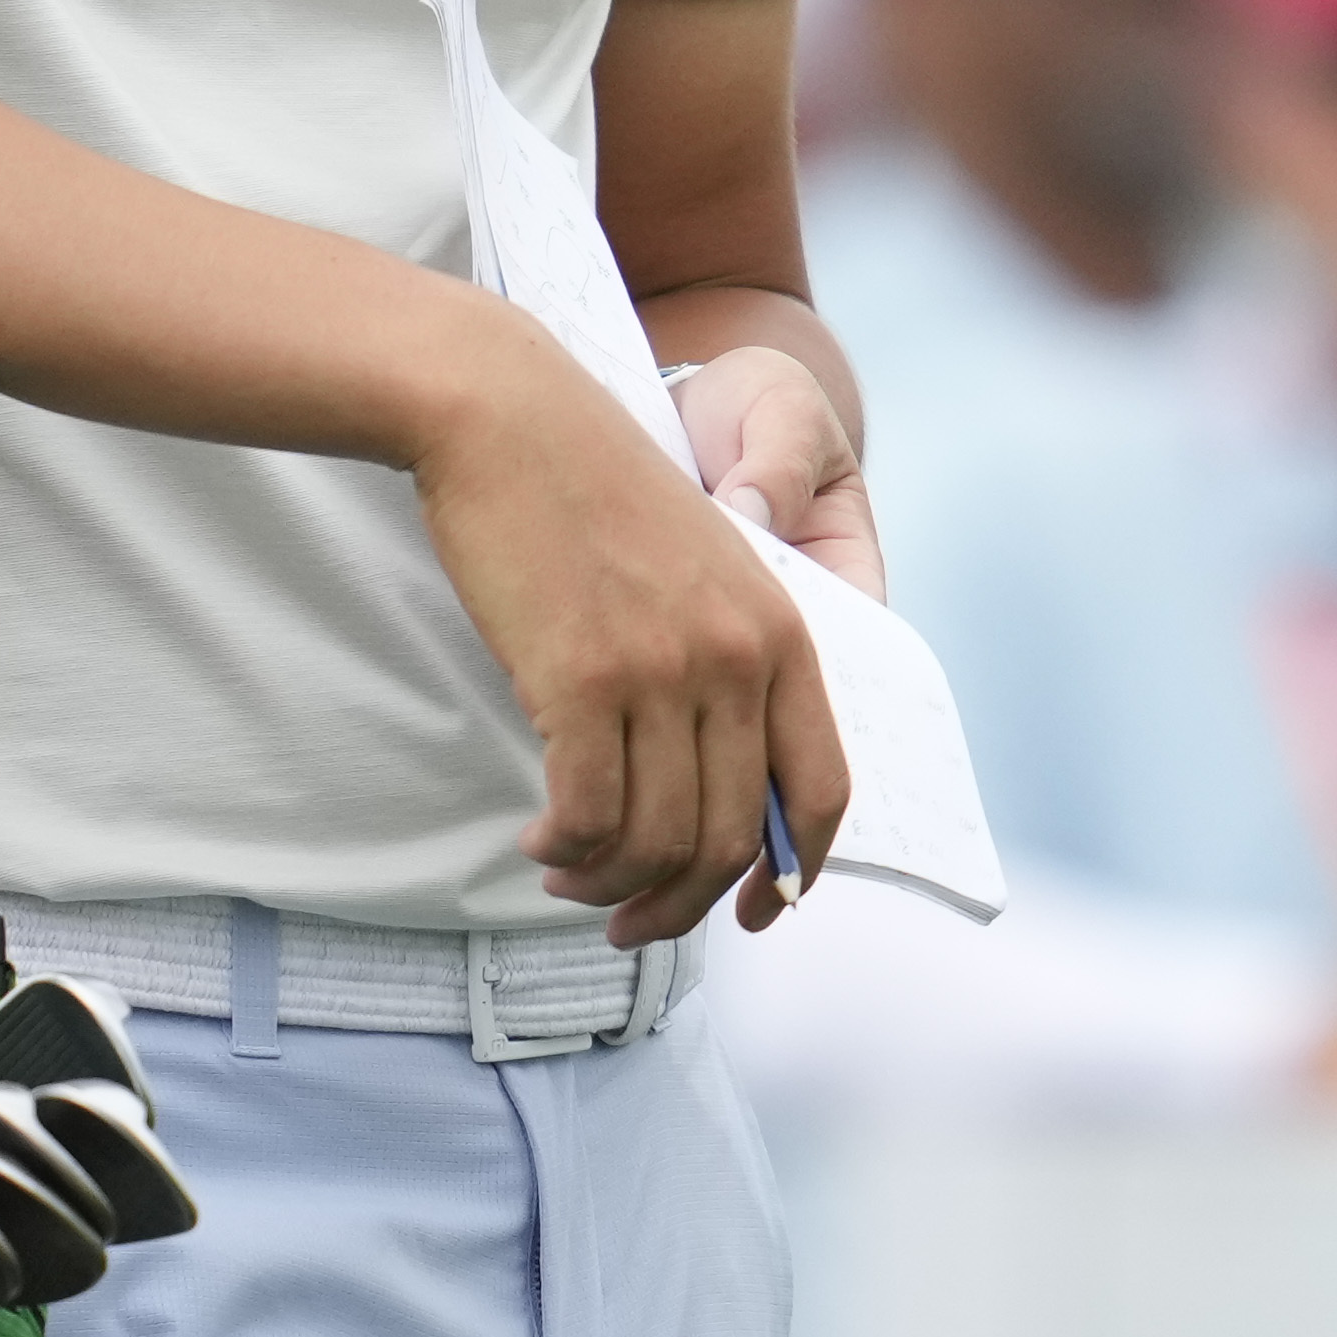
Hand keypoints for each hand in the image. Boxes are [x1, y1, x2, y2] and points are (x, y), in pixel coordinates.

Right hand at [411, 309, 850, 947]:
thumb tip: (724, 787)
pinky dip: (566, 848)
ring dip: (609, 883)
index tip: (749, 911)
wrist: (513, 417)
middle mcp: (739, 658)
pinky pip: (590, 816)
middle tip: (626, 918)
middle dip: (680, 903)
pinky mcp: (585, 679)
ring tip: (567, 870)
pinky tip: (539, 838)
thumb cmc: (593, 492)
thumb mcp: (701, 570)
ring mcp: (666, 670)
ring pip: (660, 841)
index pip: (823, 789)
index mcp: (782, 630)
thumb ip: (728, 665)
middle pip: (734, 839)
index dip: (793, 872)